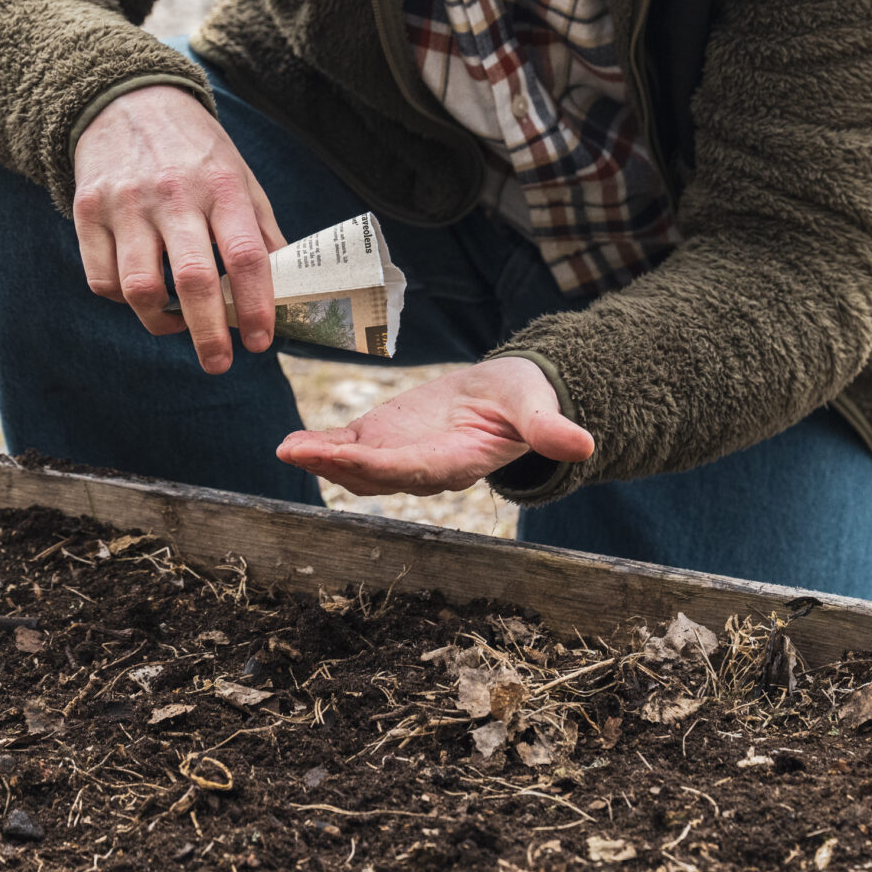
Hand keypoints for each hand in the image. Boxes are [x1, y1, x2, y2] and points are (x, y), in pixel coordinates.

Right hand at [72, 84, 284, 372]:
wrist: (127, 100)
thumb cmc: (195, 151)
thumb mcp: (239, 177)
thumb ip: (260, 231)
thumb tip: (288, 288)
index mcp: (222, 186)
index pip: (247, 256)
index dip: (257, 305)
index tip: (261, 341)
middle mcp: (173, 194)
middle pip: (193, 280)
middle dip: (209, 334)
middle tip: (219, 363)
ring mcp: (126, 202)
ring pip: (138, 287)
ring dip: (160, 322)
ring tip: (176, 327)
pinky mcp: (88, 210)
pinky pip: (102, 278)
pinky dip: (121, 299)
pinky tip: (139, 291)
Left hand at [276, 357, 593, 495]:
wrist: (507, 397)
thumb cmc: (524, 401)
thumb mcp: (539, 408)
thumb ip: (551, 429)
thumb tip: (584, 444)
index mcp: (459, 462)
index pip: (417, 470)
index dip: (382, 466)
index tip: (352, 458)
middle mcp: (422, 468)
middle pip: (376, 474)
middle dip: (337, 465)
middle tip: (299, 452)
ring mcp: (398, 455)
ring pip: (354, 466)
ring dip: (321, 459)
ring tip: (287, 447)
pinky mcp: (383, 436)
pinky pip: (347, 444)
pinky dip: (320, 444)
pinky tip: (291, 442)